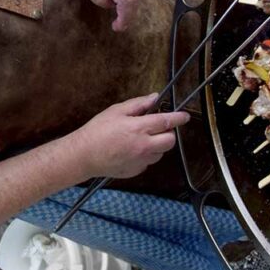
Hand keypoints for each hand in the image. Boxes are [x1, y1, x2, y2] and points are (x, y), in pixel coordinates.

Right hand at [70, 93, 188, 179]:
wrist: (84, 156)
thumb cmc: (97, 131)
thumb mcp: (116, 111)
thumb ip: (138, 104)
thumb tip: (154, 98)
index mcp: (139, 128)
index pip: (166, 121)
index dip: (178, 118)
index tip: (184, 116)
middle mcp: (144, 146)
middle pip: (170, 141)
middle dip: (168, 133)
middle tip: (158, 128)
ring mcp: (141, 161)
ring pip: (160, 153)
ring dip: (157, 145)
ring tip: (140, 139)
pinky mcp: (136, 170)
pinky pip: (148, 162)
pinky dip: (145, 155)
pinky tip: (131, 150)